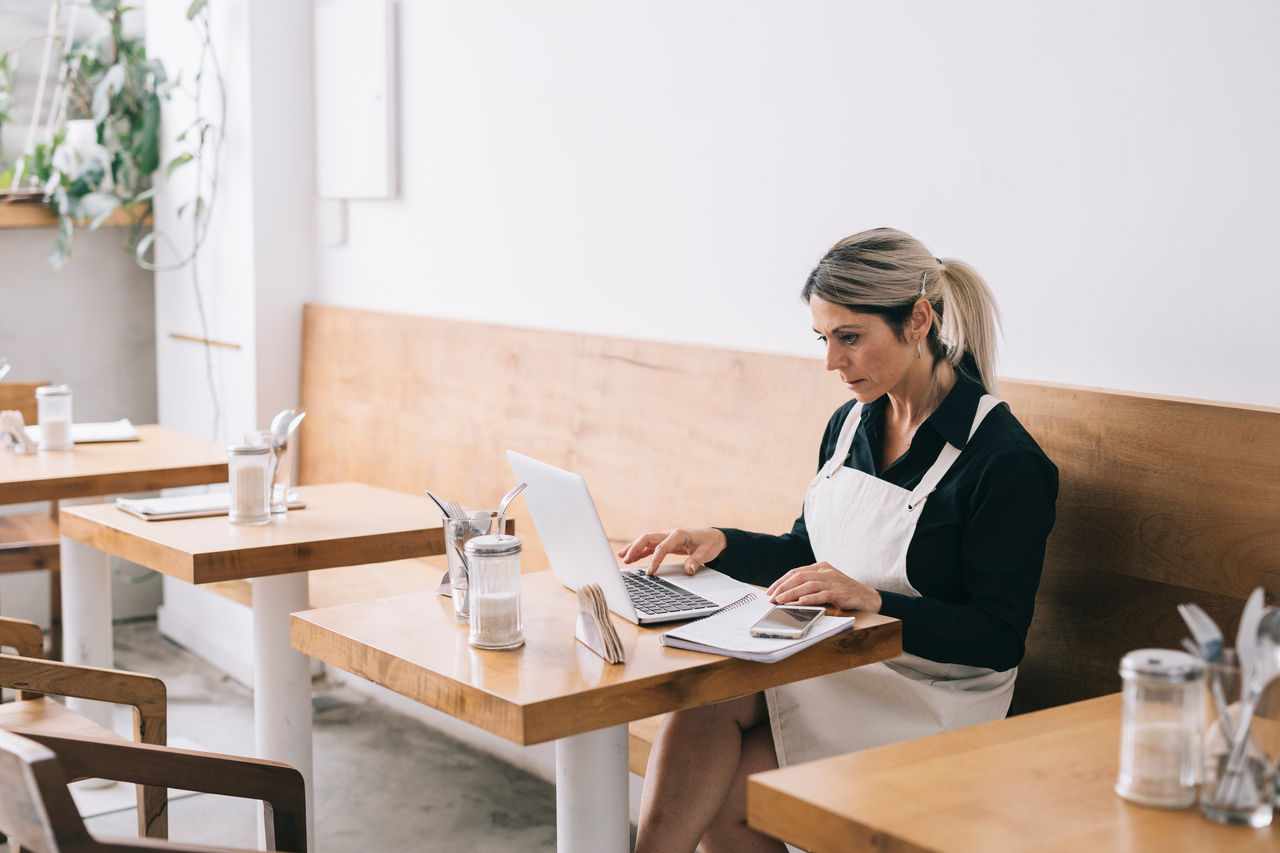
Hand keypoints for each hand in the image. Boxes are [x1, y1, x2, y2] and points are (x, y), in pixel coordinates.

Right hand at [616, 528, 727, 574]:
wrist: (714, 537)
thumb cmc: (709, 543)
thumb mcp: (706, 552)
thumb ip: (696, 560)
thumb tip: (689, 570)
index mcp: (678, 535)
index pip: (662, 547)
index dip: (655, 560)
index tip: (650, 573)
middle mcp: (669, 534)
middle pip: (647, 538)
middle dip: (635, 548)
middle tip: (625, 560)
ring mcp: (666, 538)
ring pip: (645, 541)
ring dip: (633, 548)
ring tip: (621, 557)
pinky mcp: (666, 543)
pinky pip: (649, 547)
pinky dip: (640, 551)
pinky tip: (631, 558)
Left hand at [766, 562, 881, 611]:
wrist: (866, 597)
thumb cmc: (843, 591)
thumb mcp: (826, 582)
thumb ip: (810, 583)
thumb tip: (786, 592)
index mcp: (820, 567)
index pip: (795, 572)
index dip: (781, 581)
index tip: (770, 591)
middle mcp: (825, 571)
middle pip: (799, 577)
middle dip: (783, 587)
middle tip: (771, 597)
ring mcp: (832, 581)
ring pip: (807, 585)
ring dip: (792, 593)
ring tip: (780, 600)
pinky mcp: (839, 592)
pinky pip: (822, 594)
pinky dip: (810, 598)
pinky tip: (801, 602)